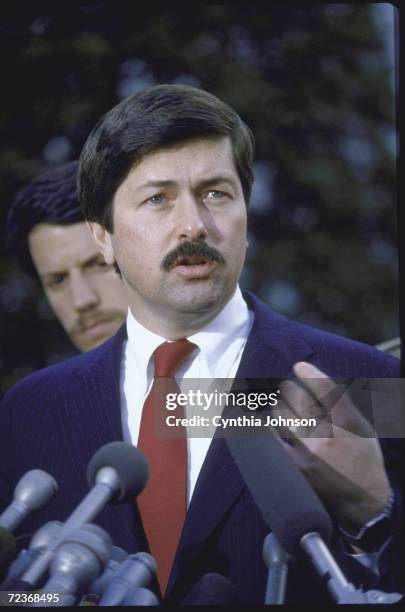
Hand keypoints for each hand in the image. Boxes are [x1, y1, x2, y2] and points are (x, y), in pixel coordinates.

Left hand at [273, 361, 390, 532]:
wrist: (362, 501)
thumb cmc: (365, 460)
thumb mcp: (365, 429)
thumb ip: (345, 406)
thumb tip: (320, 383)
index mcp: (347, 423)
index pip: (325, 388)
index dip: (310, 373)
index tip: (299, 366)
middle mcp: (327, 434)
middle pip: (297, 398)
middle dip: (290, 390)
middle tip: (287, 389)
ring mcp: (309, 451)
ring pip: (281, 415)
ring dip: (279, 406)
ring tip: (280, 406)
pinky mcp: (295, 466)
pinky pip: (274, 438)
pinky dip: (273, 427)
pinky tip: (275, 424)